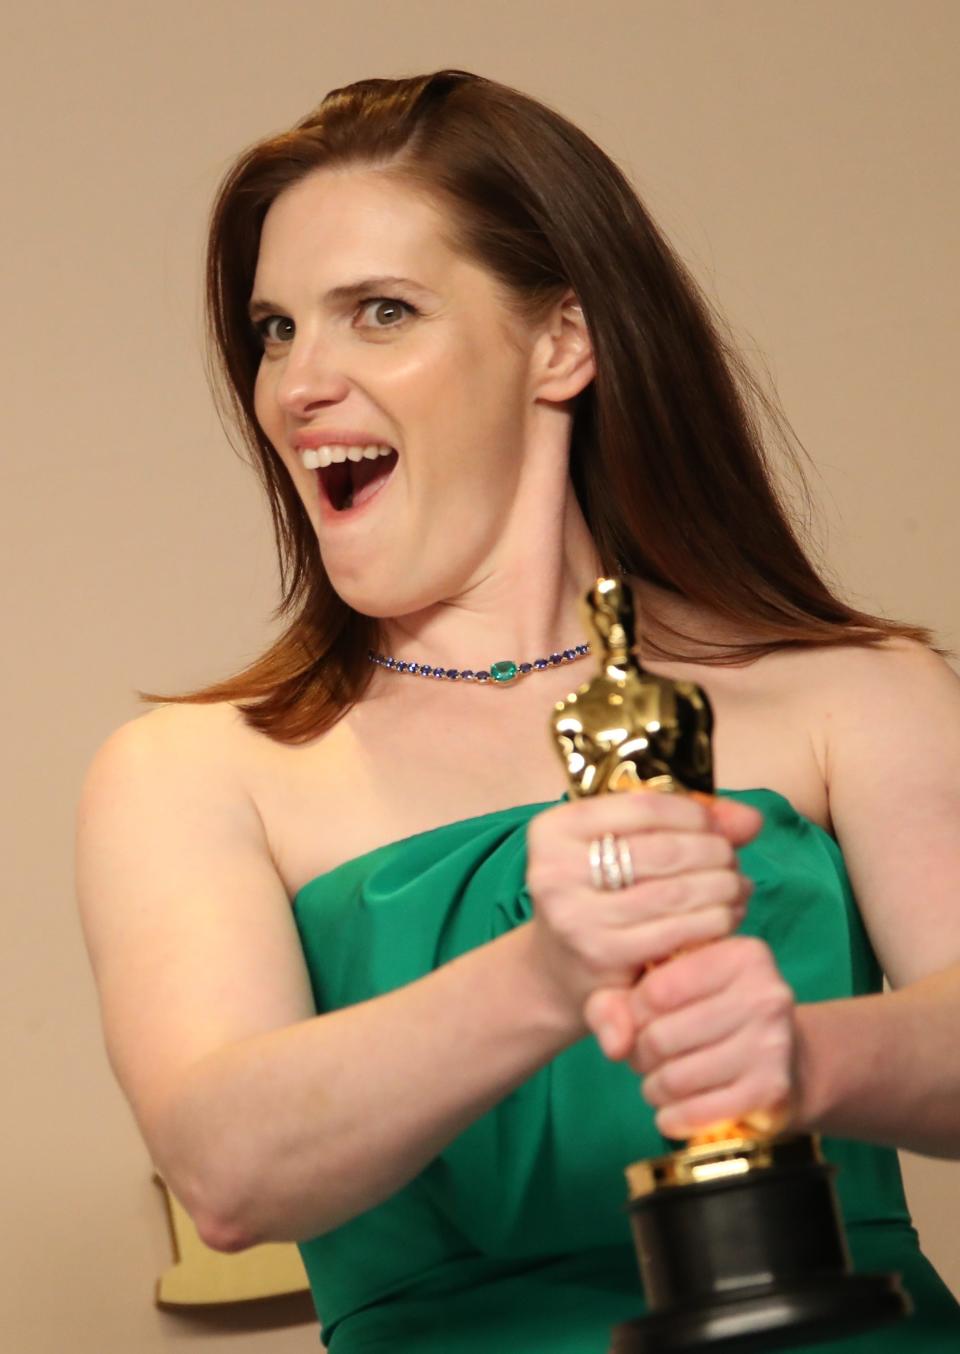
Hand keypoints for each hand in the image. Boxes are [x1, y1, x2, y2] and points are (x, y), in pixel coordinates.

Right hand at [524, 790, 762, 1029]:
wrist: (561, 967)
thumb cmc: (600, 893)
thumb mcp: (621, 846)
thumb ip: (684, 823)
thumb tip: (750, 819)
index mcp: (554, 829)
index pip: (644, 806)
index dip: (694, 813)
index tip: (715, 826)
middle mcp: (554, 870)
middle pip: (664, 849)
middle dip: (714, 852)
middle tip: (733, 861)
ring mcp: (575, 916)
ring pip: (676, 891)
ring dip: (722, 886)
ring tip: (737, 887)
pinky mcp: (602, 955)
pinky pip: (678, 929)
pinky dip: (714, 919)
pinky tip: (726, 915)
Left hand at [584, 936, 798, 1138]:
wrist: (784, 1061)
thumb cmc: (711, 1014)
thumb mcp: (667, 988)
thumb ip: (618, 1001)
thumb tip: (613, 1043)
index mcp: (740, 954)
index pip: (656, 989)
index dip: (632, 1013)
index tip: (640, 1021)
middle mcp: (765, 993)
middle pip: (660, 1036)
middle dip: (640, 1055)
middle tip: (645, 1058)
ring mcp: (773, 1042)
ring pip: (676, 1077)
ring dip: (653, 1089)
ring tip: (657, 1083)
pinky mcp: (772, 1089)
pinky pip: (698, 1112)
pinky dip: (672, 1118)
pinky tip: (671, 1112)